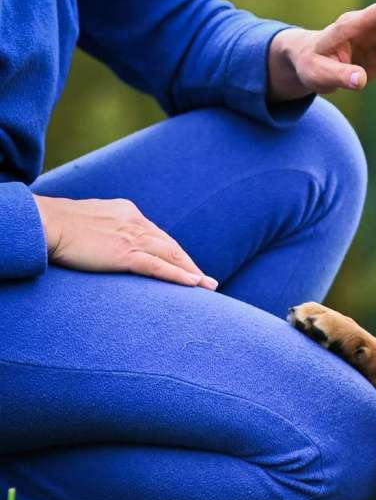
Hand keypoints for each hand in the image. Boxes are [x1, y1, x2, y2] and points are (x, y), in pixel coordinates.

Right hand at [34, 194, 217, 288]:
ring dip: (192, 273)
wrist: (44, 223)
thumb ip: (105, 230)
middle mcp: (135, 222)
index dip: (173, 253)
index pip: (158, 236)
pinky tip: (194, 284)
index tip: (186, 267)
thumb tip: (108, 244)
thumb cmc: (58, 224)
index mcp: (127, 212)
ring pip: (171, 256)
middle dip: (190, 265)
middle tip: (207, 282)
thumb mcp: (88, 222)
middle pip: (170, 247)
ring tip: (208, 288)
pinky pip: (159, 266)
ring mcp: (132, 237)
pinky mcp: (125, 253)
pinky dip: (178, 276)